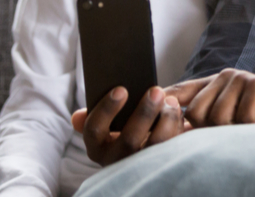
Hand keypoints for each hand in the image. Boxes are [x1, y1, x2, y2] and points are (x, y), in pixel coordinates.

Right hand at [70, 86, 185, 165]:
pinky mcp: (159, 164)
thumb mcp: (106, 121)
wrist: (142, 148)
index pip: (94, 130)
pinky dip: (176, 127)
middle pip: (128, 140)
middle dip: (144, 113)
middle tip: (156, 91)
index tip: (121, 89)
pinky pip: (171, 148)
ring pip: (154, 146)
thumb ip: (95, 114)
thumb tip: (77, 116)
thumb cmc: (122, 125)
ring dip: (165, 120)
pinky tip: (177, 111)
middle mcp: (114, 159)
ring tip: (171, 101)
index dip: (106, 109)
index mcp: (97, 146)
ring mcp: (138, 165)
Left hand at [167, 68, 254, 126]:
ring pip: (217, 118)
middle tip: (234, 131)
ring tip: (250, 128)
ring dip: (235, 132)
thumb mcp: (231, 120)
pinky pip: (241, 119)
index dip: (164, 102)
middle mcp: (225, 76)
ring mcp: (242, 78)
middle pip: (195, 113)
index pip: (180, 91)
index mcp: (214, 83)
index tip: (148, 109)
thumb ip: (205, 119)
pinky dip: (252, 130)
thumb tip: (173, 130)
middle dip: (211, 130)